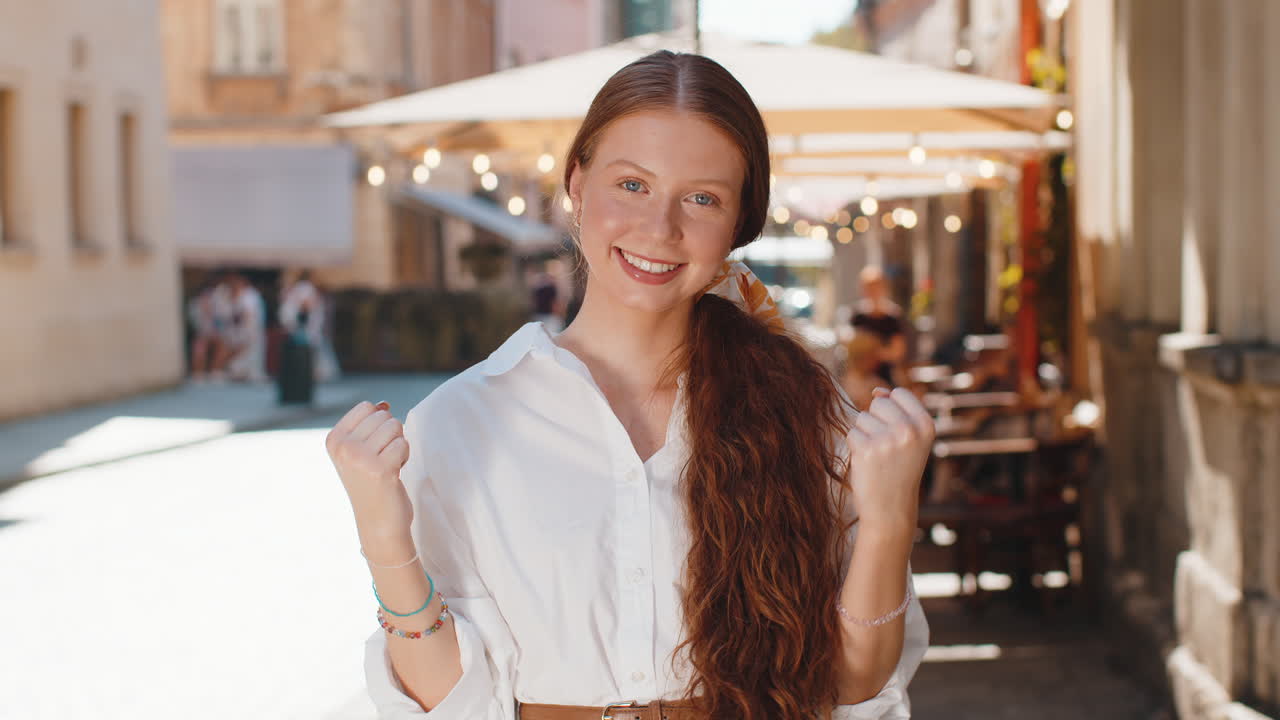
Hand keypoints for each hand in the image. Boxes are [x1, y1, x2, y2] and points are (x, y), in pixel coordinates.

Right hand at [326, 401, 412, 536]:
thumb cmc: (372, 483)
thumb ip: (369, 425)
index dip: (379, 423)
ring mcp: (360, 458)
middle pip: (383, 416)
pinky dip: (404, 457)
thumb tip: (383, 403)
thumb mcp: (360, 450)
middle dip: (390, 435)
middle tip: (382, 459)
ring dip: (398, 445)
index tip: (373, 447)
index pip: (367, 407)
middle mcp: (343, 447)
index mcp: (334, 440)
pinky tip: (394, 473)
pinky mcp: (380, 469)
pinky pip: (403, 444)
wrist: (378, 522)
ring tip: (387, 465)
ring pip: (395, 427)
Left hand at [845, 387, 935, 534]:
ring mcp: (887, 439)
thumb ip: (898, 411)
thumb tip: (877, 390)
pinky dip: (855, 446)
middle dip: (876, 422)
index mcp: (926, 424)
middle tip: (886, 449)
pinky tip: (867, 463)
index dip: (892, 411)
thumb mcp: (911, 439)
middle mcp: (909, 429)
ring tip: (878, 457)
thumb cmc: (899, 470)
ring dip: (864, 435)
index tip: (898, 435)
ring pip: (862, 418)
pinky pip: (851, 432)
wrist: (891, 508)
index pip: (900, 393)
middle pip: (878, 404)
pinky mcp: (866, 449)